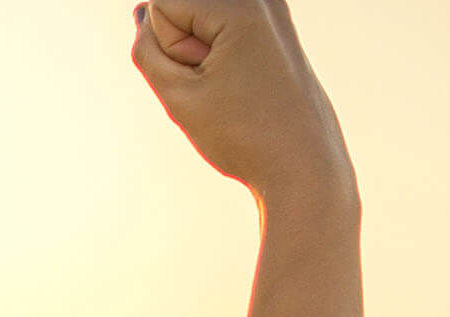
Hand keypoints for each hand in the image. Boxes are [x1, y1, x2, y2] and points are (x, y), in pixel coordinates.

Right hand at [131, 0, 353, 209]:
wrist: (305, 167)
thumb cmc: (245, 135)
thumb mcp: (178, 95)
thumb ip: (147, 50)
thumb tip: (144, 14)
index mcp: (240, 7)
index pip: (161, 6)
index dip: (170, 49)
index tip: (203, 78)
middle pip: (184, 9)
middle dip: (186, 47)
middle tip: (220, 86)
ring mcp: (274, 11)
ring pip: (202, 22)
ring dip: (203, 55)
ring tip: (233, 88)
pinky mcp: (277, 29)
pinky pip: (224, 32)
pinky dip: (221, 57)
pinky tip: (243, 85)